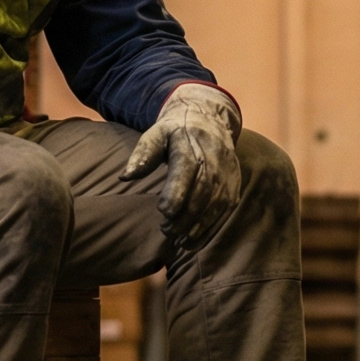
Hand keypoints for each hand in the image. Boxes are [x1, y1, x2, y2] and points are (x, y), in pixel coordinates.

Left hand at [123, 83, 240, 242]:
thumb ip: (142, 155)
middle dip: (186, 215)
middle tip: (167, 231)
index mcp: (190, 143)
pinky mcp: (234, 185)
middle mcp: (214, 158)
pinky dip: (210, 229)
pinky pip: (225, 210)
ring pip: (216, 204)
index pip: (186, 169)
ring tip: (180, 241)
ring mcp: (227, 172)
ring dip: (199, 226)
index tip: (162, 211)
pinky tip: (195, 241)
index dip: (176, 193)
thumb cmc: (175, 132)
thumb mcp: (156, 134)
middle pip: (203, 191)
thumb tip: (125, 177)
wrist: (209, 119)